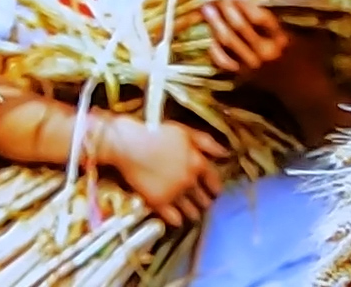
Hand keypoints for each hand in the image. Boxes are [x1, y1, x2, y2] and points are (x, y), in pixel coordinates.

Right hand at [94, 115, 226, 228]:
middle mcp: (189, 181)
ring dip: (193, 213)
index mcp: (197, 163)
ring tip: (190, 213)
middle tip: (200, 202)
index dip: (215, 187)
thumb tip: (225, 154)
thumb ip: (206, 142)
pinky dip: (177, 219)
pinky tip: (176, 218)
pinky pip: (174, 219)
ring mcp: (174, 193)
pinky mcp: (158, 201)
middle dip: (204, 201)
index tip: (214, 192)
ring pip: (191, 211)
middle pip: (204, 199)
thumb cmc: (153, 132)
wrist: (125, 143)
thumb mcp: (183, 131)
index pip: (214, 181)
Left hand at [204, 0, 304, 91]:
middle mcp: (264, 52)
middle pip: (240, 27)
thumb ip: (307, 20)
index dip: (246, 3)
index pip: (261, 18)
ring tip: (207, 8)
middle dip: (227, 9)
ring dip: (216, 23)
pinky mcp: (243, 74)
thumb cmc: (310, 60)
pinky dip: (214, 49)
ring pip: (228, 41)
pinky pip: (222, 61)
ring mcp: (251, 64)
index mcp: (282, 41)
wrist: (305, 92)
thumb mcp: (313, 38)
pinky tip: (209, 36)